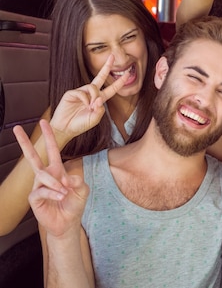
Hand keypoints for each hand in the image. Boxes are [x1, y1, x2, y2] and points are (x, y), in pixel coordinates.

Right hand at [13, 120, 88, 237]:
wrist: (68, 222)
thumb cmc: (74, 204)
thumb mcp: (82, 190)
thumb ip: (77, 181)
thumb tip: (66, 178)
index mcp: (57, 170)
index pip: (52, 150)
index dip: (48, 136)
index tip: (43, 122)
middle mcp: (45, 176)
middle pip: (33, 157)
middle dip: (25, 142)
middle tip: (16, 129)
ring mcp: (38, 186)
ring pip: (43, 176)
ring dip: (56, 183)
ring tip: (65, 192)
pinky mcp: (34, 198)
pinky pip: (42, 190)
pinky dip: (53, 193)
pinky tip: (61, 197)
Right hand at [48, 54, 128, 143]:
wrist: (65, 128)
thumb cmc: (80, 125)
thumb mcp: (95, 119)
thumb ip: (100, 110)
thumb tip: (99, 98)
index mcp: (99, 100)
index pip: (111, 89)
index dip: (119, 82)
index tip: (128, 74)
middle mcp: (90, 94)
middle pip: (100, 77)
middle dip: (107, 66)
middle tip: (113, 56)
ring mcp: (81, 92)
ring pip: (93, 87)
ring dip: (94, 96)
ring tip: (91, 106)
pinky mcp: (71, 93)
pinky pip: (82, 92)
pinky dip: (85, 99)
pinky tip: (83, 105)